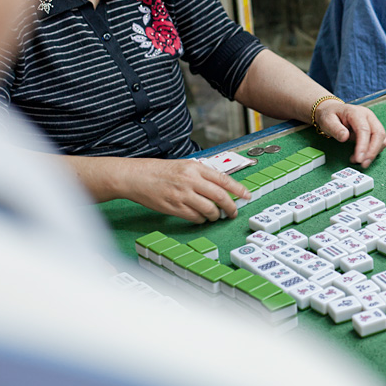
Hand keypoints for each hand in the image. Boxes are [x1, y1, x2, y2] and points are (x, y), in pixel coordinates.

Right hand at [126, 158, 248, 222]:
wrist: (138, 177)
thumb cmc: (162, 171)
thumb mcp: (185, 165)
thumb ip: (203, 175)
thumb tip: (223, 187)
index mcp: (196, 168)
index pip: (223, 179)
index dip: (238, 189)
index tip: (247, 196)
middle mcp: (191, 181)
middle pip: (220, 196)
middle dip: (231, 207)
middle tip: (234, 212)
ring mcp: (182, 195)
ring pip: (209, 210)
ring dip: (216, 215)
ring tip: (216, 216)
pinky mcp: (174, 207)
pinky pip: (195, 217)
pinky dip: (202, 219)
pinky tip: (201, 217)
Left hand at [315, 100, 385, 168]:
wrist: (333, 111)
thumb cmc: (330, 116)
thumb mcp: (327, 121)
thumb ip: (335, 128)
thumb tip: (344, 137)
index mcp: (356, 113)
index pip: (364, 129)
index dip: (363, 145)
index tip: (359, 159)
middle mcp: (368, 117)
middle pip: (378, 134)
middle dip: (372, 151)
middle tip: (363, 164)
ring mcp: (373, 123)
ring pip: (381, 139)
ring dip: (373, 153)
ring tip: (359, 161)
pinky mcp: (374, 130)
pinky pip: (380, 142)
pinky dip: (373, 152)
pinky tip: (362, 156)